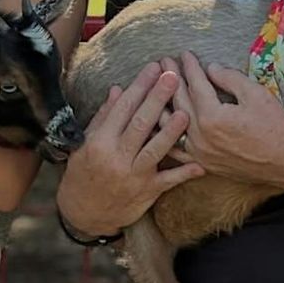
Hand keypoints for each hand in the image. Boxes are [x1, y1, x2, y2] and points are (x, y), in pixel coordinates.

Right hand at [56, 63, 203, 237]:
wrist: (84, 212)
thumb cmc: (83, 173)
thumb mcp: (84, 143)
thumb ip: (103, 117)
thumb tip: (118, 90)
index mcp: (100, 142)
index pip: (122, 109)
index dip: (138, 87)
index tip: (152, 69)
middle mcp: (117, 157)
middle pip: (140, 124)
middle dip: (157, 99)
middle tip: (173, 77)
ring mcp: (134, 175)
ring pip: (156, 150)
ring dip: (172, 132)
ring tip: (186, 113)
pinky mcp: (147, 192)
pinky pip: (169, 180)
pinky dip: (185, 173)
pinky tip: (200, 164)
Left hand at [164, 53, 283, 189]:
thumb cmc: (275, 127)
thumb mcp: (256, 94)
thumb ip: (230, 79)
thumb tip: (210, 69)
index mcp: (212, 117)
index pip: (195, 85)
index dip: (190, 67)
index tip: (184, 53)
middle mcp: (200, 135)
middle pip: (179, 101)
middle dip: (171, 79)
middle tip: (164, 62)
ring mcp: (199, 152)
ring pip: (171, 124)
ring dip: (162, 103)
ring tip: (156, 86)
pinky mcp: (202, 163)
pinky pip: (175, 149)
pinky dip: (165, 134)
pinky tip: (158, 123)